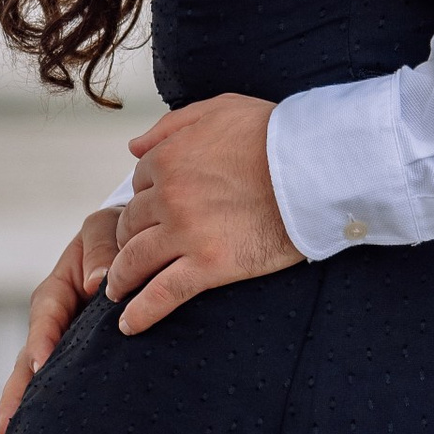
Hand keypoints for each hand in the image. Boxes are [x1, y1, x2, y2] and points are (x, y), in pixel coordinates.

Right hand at [0, 207, 122, 433]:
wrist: (141, 242)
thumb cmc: (120, 232)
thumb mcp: (106, 229)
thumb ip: (102, 251)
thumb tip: (99, 283)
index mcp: (58, 290)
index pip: (46, 318)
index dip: (42, 341)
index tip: (42, 366)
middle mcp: (57, 322)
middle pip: (31, 359)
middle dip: (18, 392)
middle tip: (6, 426)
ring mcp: (68, 343)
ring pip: (44, 378)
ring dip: (29, 407)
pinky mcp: (87, 358)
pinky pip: (70, 381)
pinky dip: (58, 405)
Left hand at [109, 97, 303, 334]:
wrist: (315, 166)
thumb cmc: (275, 135)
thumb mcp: (218, 109)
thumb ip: (171, 126)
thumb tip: (133, 146)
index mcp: (167, 159)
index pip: (139, 185)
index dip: (146, 199)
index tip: (152, 213)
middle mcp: (168, 196)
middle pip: (130, 224)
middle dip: (127, 239)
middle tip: (131, 254)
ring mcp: (186, 233)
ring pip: (136, 260)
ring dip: (123, 278)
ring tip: (118, 290)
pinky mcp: (210, 265)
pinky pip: (165, 293)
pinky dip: (142, 311)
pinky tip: (130, 325)